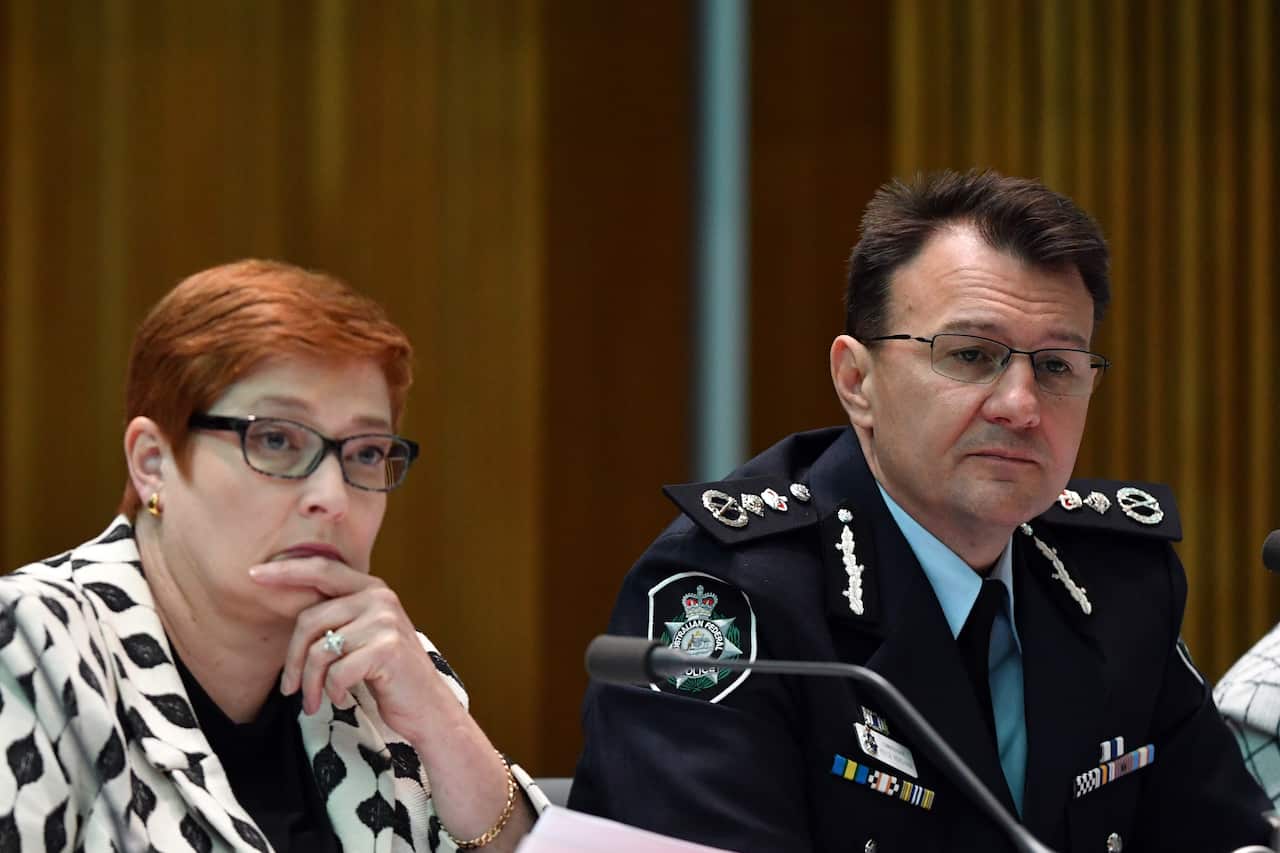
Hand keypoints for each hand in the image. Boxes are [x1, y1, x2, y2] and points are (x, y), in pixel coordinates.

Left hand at [248, 557, 456, 741]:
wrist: (427, 706)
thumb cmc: (387, 674)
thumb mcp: (362, 636)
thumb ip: (336, 616)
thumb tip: (285, 604)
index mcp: (372, 588)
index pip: (322, 568)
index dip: (286, 570)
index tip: (254, 574)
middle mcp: (380, 597)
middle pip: (310, 619)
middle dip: (292, 659)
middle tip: (289, 688)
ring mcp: (385, 621)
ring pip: (320, 649)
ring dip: (310, 683)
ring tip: (313, 701)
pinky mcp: (387, 649)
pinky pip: (337, 671)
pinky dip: (332, 691)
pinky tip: (340, 698)